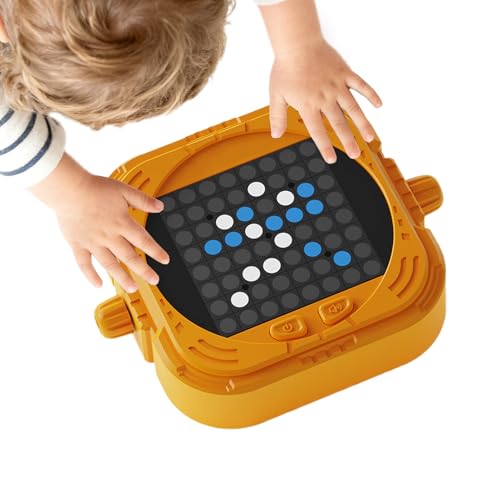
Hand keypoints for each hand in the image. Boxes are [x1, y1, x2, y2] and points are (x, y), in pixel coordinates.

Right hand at [55, 174, 168, 292]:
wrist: (68, 189)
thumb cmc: (95, 188)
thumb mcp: (124, 190)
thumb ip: (143, 200)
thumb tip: (160, 207)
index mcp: (122, 223)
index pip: (144, 241)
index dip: (156, 251)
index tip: (165, 260)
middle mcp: (109, 236)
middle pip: (130, 257)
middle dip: (144, 270)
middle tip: (154, 280)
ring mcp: (93, 242)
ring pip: (110, 265)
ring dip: (122, 278)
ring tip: (132, 288)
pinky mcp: (78, 245)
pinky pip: (84, 264)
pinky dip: (91, 275)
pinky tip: (98, 284)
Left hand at [268, 39, 381, 162]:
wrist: (298, 43)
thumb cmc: (286, 68)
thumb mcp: (276, 95)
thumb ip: (277, 117)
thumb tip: (276, 134)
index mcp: (309, 106)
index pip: (318, 132)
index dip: (325, 147)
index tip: (332, 159)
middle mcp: (325, 98)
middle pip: (339, 124)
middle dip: (348, 142)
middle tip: (356, 154)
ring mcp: (337, 86)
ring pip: (354, 108)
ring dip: (363, 124)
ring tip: (370, 138)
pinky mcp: (345, 73)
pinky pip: (361, 85)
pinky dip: (371, 94)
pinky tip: (379, 105)